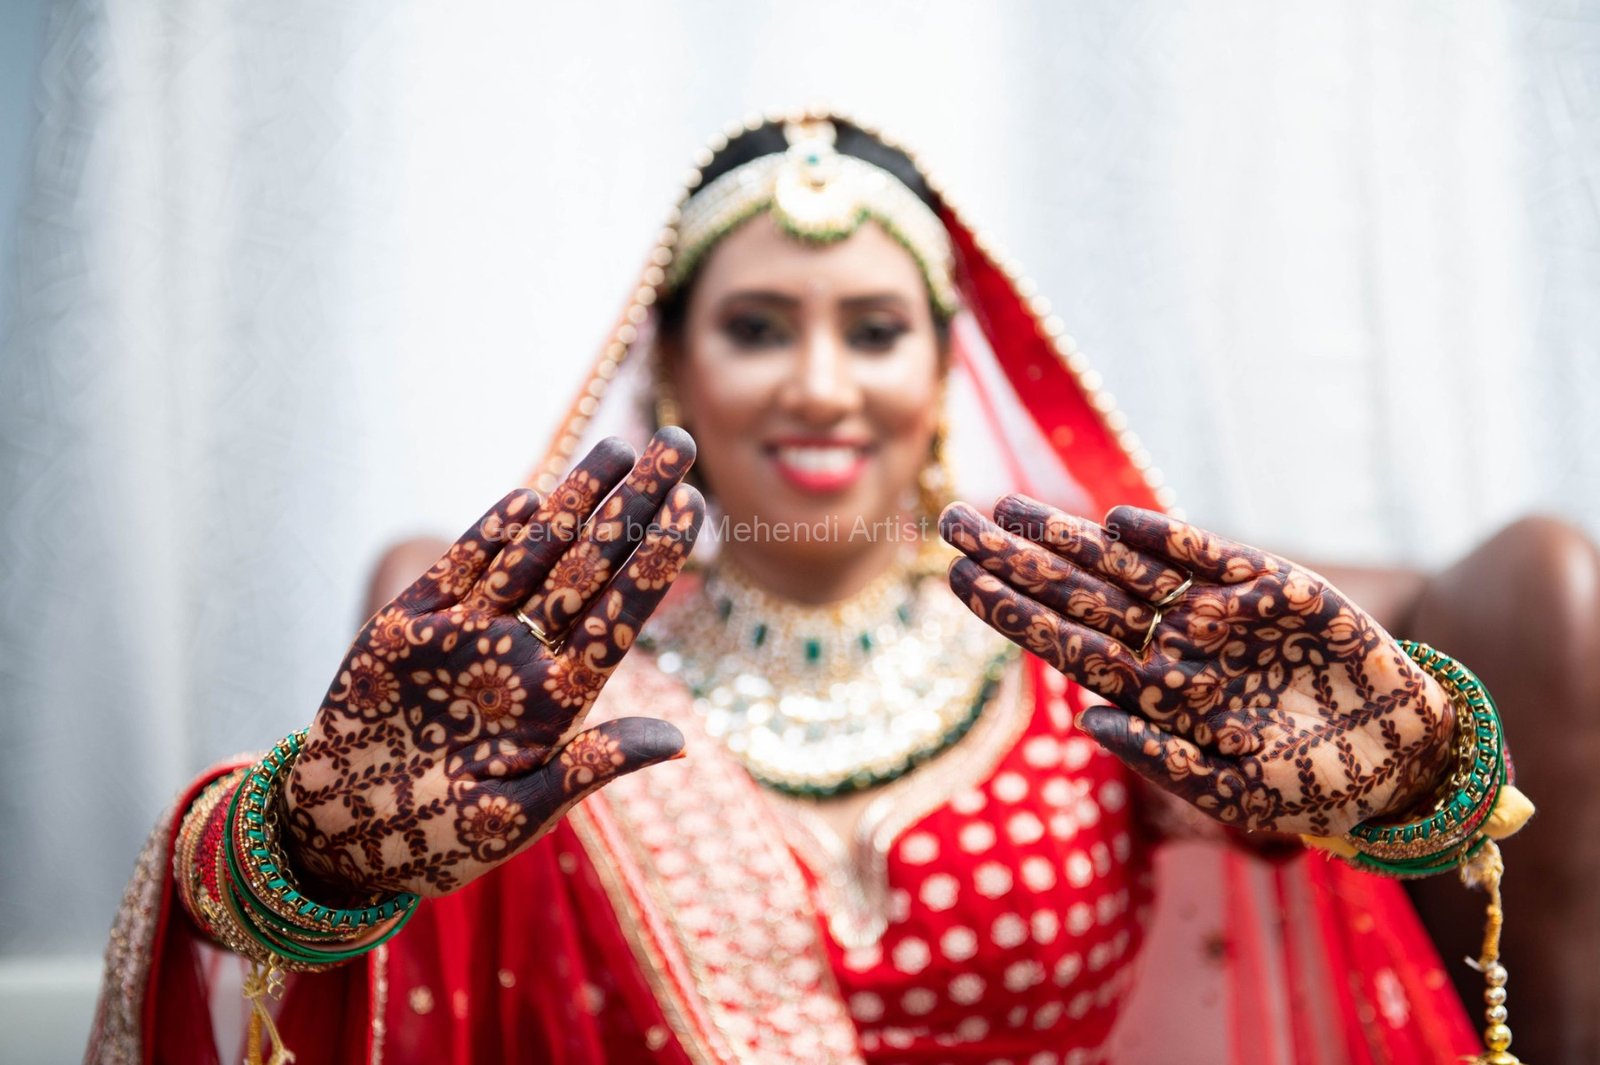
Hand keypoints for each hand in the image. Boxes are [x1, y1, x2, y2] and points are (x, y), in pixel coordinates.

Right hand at [285, 429, 704, 896]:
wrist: (340, 836)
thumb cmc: (440, 841)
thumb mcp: (520, 812)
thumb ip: (590, 766)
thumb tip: (677, 741)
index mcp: (562, 698)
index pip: (622, 612)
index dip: (656, 558)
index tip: (696, 505)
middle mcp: (524, 655)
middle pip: (591, 565)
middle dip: (633, 503)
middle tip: (677, 442)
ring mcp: (470, 635)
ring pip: (534, 553)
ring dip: (574, 499)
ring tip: (620, 446)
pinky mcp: (412, 625)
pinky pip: (461, 568)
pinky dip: (493, 533)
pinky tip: (532, 497)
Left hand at [940, 497, 1454, 835]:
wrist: (1403, 759)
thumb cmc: (1311, 788)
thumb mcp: (1233, 793)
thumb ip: (1162, 759)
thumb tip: (1088, 721)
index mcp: (1150, 693)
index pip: (1062, 644)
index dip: (1009, 611)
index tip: (953, 577)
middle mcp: (1170, 645)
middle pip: (1076, 594)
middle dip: (1013, 559)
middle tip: (949, 519)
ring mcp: (1216, 613)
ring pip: (1125, 567)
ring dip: (1067, 537)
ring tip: (1005, 505)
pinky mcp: (1272, 585)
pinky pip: (1207, 557)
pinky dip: (1166, 539)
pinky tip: (1114, 521)